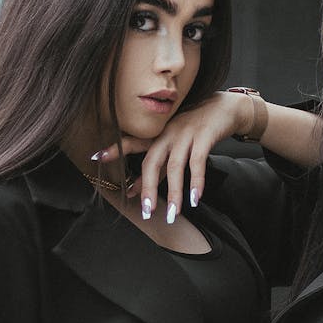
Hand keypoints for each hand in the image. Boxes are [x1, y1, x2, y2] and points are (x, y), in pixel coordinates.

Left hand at [94, 90, 251, 220]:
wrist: (225, 108)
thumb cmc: (195, 130)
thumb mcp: (173, 147)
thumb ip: (154, 170)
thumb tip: (132, 192)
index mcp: (157, 135)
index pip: (132, 142)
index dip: (115, 149)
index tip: (97, 157)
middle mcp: (168, 133)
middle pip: (152, 161)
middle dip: (148, 188)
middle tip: (147, 211)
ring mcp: (186, 134)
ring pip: (175, 166)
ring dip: (174, 192)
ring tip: (174, 214)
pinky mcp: (205, 136)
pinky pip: (198, 161)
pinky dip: (196, 181)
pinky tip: (195, 199)